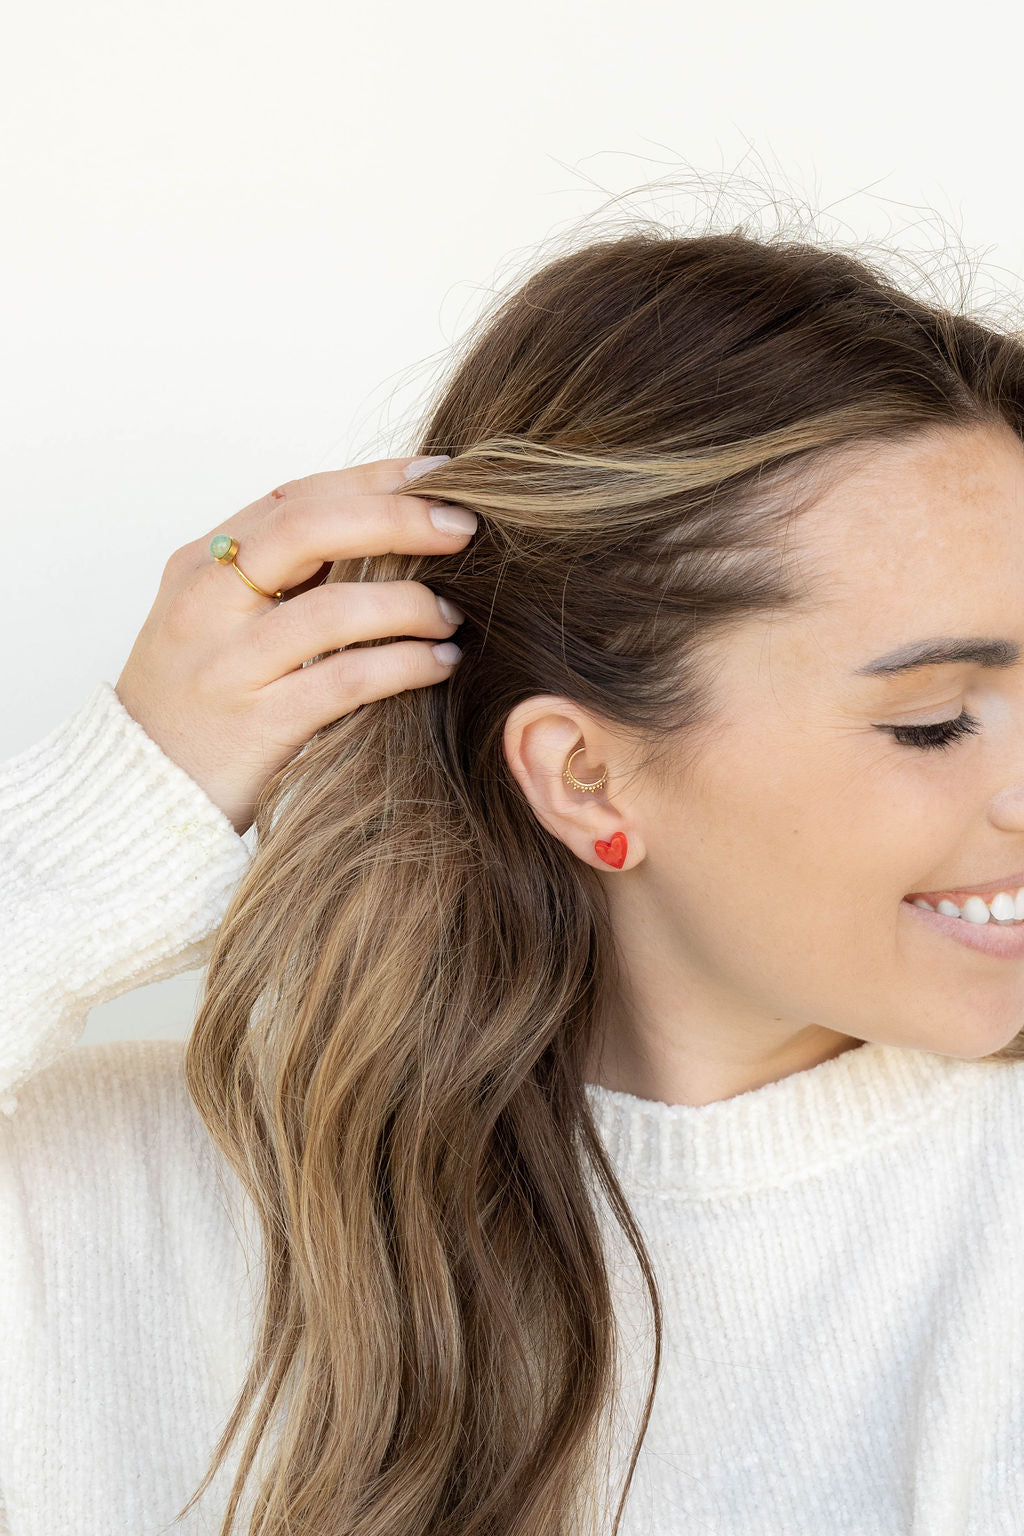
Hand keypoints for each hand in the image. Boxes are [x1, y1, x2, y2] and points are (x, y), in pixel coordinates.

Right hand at [114, 457, 474, 835]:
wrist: (141, 791)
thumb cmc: (199, 700)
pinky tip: (440, 662)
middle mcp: (206, 603)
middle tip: (463, 527)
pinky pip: (347, 680)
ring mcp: (228, 665)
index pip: (295, 497)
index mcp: (200, 565)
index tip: (439, 474)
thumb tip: (387, 527)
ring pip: (334, 609)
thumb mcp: (217, 620)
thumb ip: (282, 575)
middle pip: (309, 529)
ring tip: (451, 614)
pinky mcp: (257, 724)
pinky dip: (406, 665)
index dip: (373, 479)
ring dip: (410, 603)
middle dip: (397, 518)